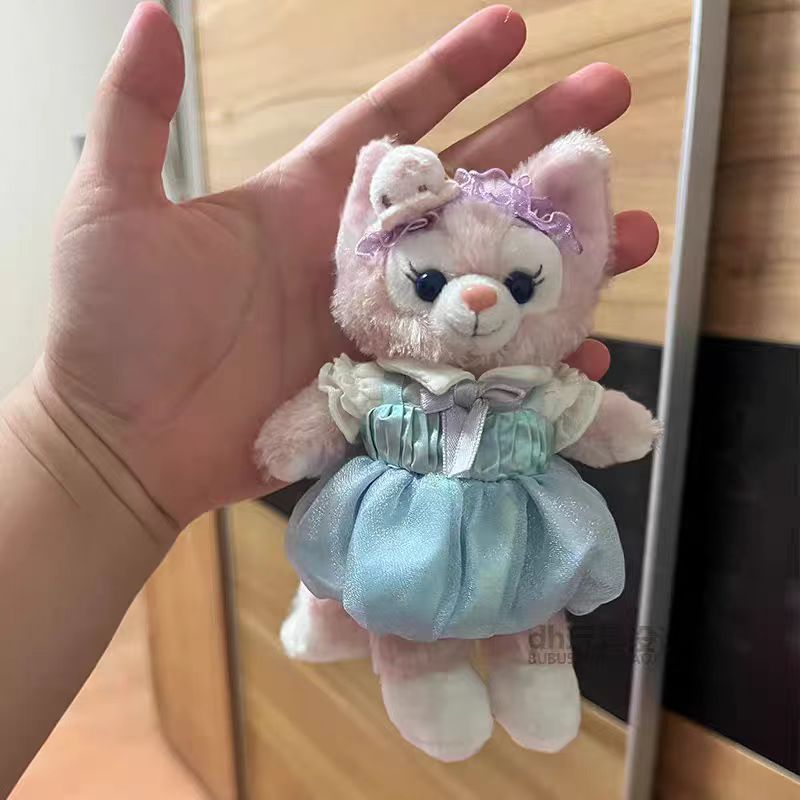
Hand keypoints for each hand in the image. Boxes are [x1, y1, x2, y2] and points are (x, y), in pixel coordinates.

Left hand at [44, 3, 657, 524]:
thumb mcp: (112, 210)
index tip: (515, 28)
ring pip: (489, 279)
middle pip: (469, 187)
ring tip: (635, 236)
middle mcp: (357, 256)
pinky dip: (528, 363)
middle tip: (612, 108)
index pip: (398, 120)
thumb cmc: (110, 329)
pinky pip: (473, 368)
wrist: (121, 444)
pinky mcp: (387, 386)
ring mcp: (380, 323)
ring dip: (562, 258)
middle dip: (542, 144)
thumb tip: (148, 13)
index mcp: (308, 202)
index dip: (454, 72)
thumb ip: (138, 116)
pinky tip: (585, 352)